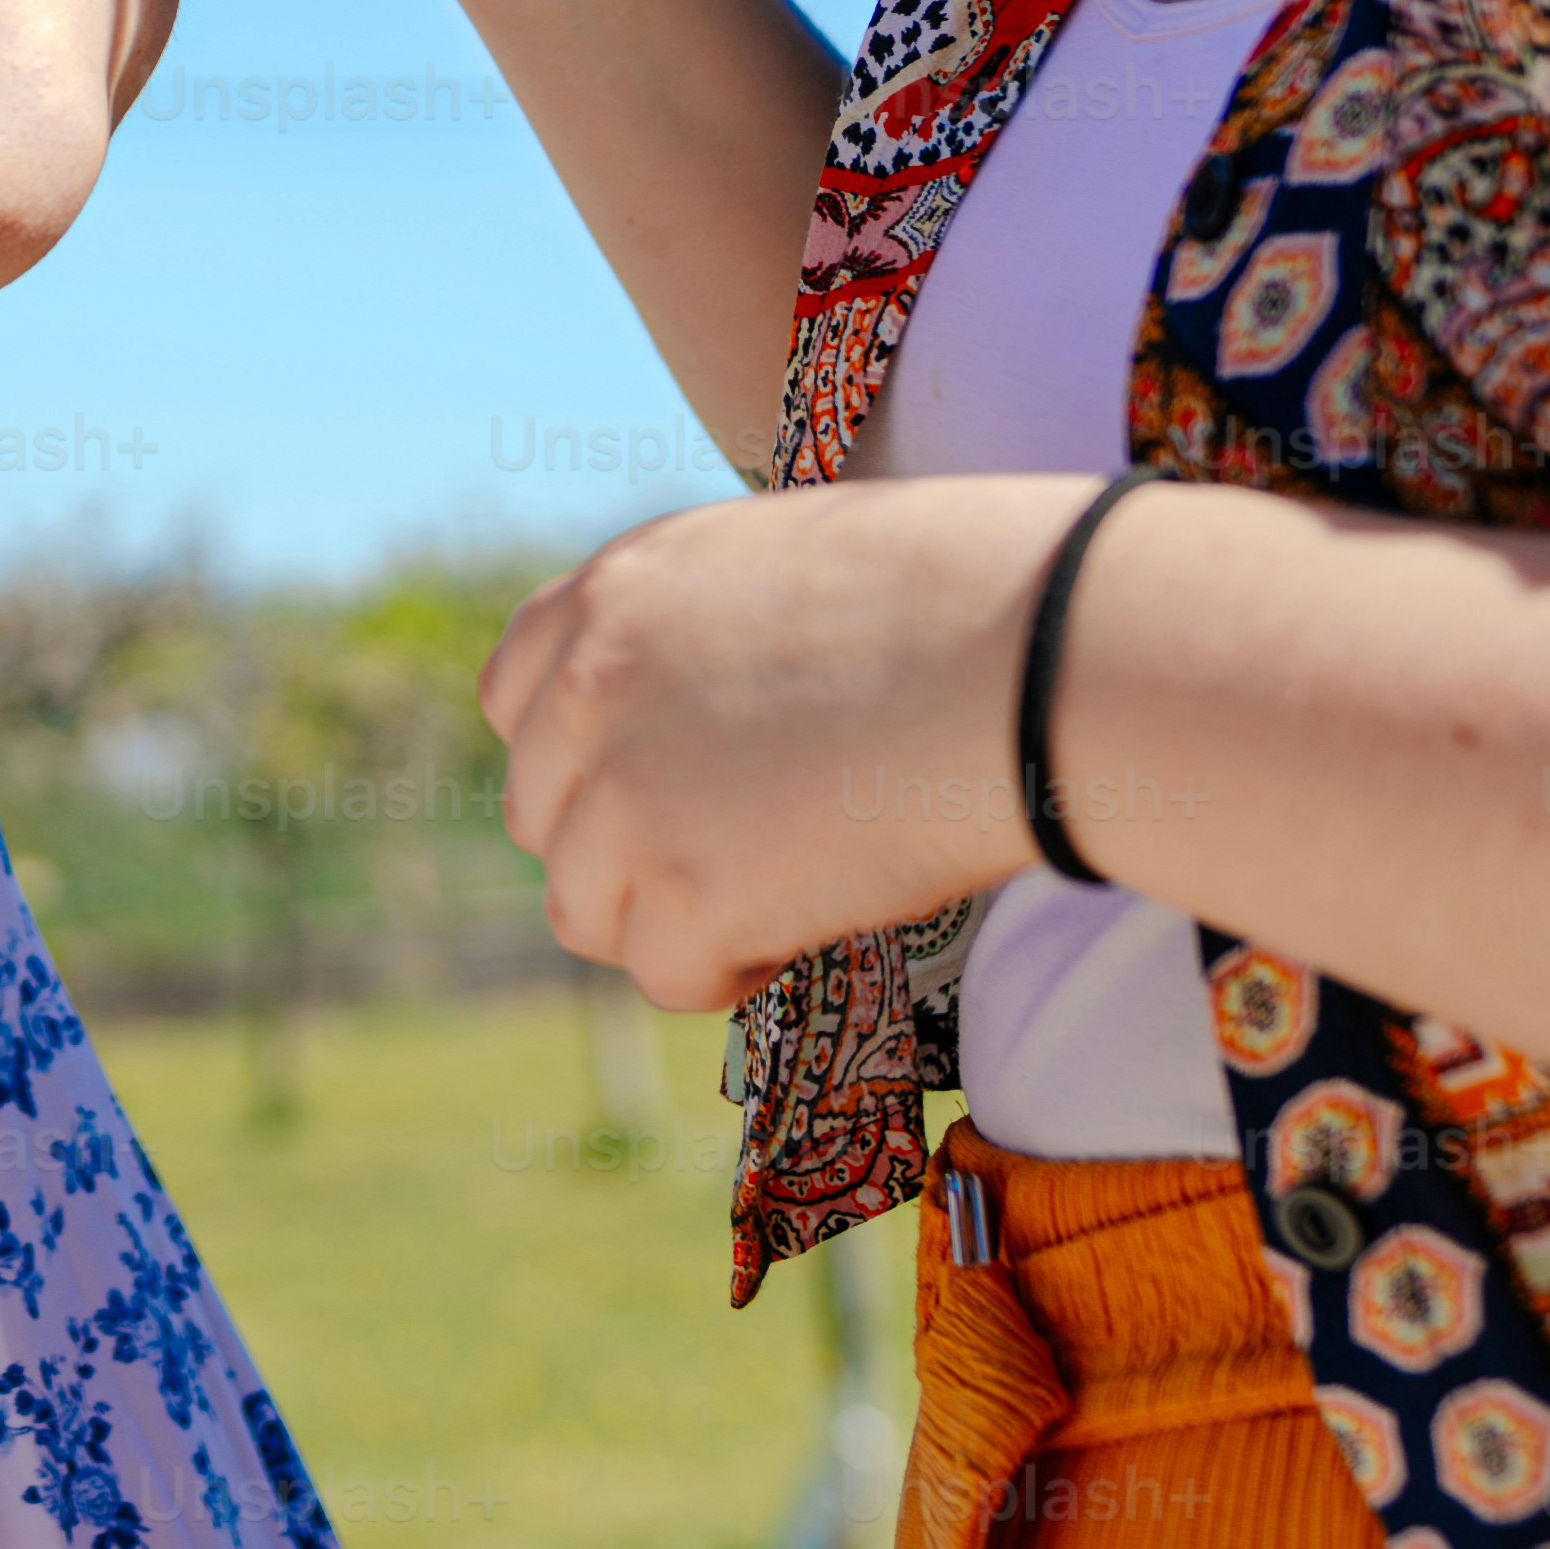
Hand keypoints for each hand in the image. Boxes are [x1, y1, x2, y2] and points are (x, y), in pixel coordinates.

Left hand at [483, 479, 1062, 1007]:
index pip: (514, 699)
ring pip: (583, 911)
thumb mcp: (782, 572)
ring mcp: (624, 795)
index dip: (581, 758)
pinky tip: (808, 924)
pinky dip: (729, 971)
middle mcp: (588, 690)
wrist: (1035, 651)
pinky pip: (665, 976)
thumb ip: (697, 643)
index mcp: (612, 592)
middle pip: (541, 817)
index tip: (658, 784)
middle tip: (742, 848)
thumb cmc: (962, 601)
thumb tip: (688, 736)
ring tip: (785, 889)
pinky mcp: (681, 892)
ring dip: (668, 918)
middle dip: (624, 848)